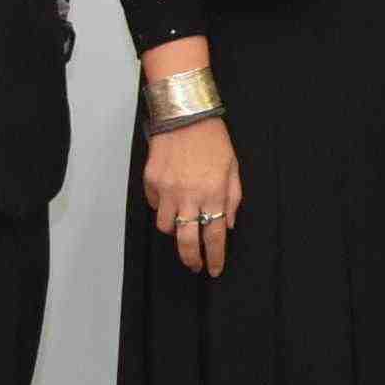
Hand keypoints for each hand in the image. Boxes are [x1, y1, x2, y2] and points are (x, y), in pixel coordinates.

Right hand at [143, 116, 242, 278]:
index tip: (213, 268)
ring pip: (166, 227)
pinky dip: (163, 207)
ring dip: (175, 231)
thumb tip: (228, 224)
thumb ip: (233, 198)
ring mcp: (167, 190)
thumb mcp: (233, 167)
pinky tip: (171, 198)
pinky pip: (155, 205)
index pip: (214, 235)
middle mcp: (189, 196)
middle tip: (194, 265)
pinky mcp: (151, 182)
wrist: (184, 115)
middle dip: (191, 258)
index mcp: (214, 193)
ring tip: (183, 225)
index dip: (214, 256)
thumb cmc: (212, 139)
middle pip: (186, 241)